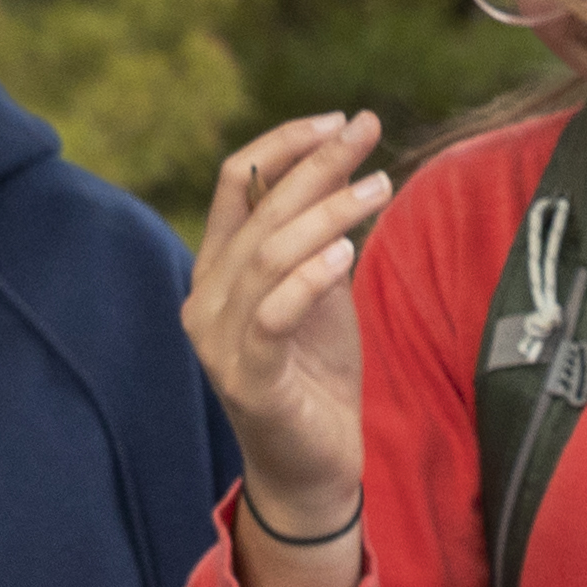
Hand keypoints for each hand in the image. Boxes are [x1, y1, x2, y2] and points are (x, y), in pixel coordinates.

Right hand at [185, 111, 389, 586]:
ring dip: (328, 214)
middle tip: (369, 130)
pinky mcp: (249, 379)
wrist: (314, 467)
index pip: (236, 182)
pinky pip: (274, 315)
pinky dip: (309, 278)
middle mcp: (205, 298)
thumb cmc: (316, 374)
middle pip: (259, 209)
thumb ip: (320, 237)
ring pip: (269, 255)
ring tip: (381, 185)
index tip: (340, 120)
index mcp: (218, 268)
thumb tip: (343, 168)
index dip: (285, 144)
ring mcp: (219, 341)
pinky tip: (347, 252)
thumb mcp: (322, 291)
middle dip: (317, 164)